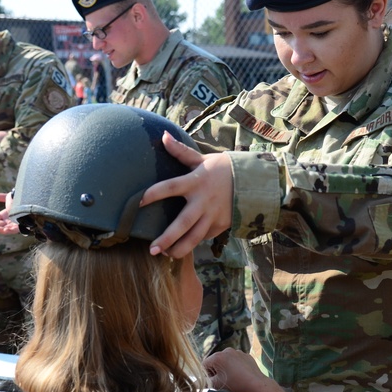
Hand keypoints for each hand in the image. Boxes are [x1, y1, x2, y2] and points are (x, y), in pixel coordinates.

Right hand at [0, 191, 19, 234]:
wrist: (31, 199)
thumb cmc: (21, 198)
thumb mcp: (9, 197)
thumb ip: (1, 197)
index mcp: (7, 213)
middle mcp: (11, 219)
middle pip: (0, 224)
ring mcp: (16, 223)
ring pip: (6, 228)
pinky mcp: (22, 226)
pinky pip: (15, 230)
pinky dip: (9, 230)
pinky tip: (4, 229)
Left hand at [139, 131, 232, 258]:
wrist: (253, 181)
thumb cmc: (222, 168)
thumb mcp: (202, 159)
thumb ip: (181, 152)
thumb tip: (163, 136)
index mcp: (195, 182)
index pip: (170, 187)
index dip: (154, 193)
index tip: (139, 202)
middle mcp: (203, 201)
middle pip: (183, 223)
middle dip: (167, 238)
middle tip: (152, 249)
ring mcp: (213, 215)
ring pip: (195, 237)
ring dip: (180, 249)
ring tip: (166, 255)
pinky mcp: (220, 225)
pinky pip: (204, 236)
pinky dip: (193, 243)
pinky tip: (181, 248)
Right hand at [204, 349, 266, 391]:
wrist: (256, 383)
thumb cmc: (235, 383)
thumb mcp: (217, 384)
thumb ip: (205, 382)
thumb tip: (197, 383)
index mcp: (218, 356)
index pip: (205, 364)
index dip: (206, 374)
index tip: (213, 381)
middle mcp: (227, 351)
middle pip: (215, 361)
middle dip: (216, 370)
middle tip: (222, 380)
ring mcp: (237, 352)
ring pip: (226, 360)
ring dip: (225, 368)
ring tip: (232, 378)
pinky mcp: (245, 355)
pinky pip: (236, 360)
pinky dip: (235, 366)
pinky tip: (240, 374)